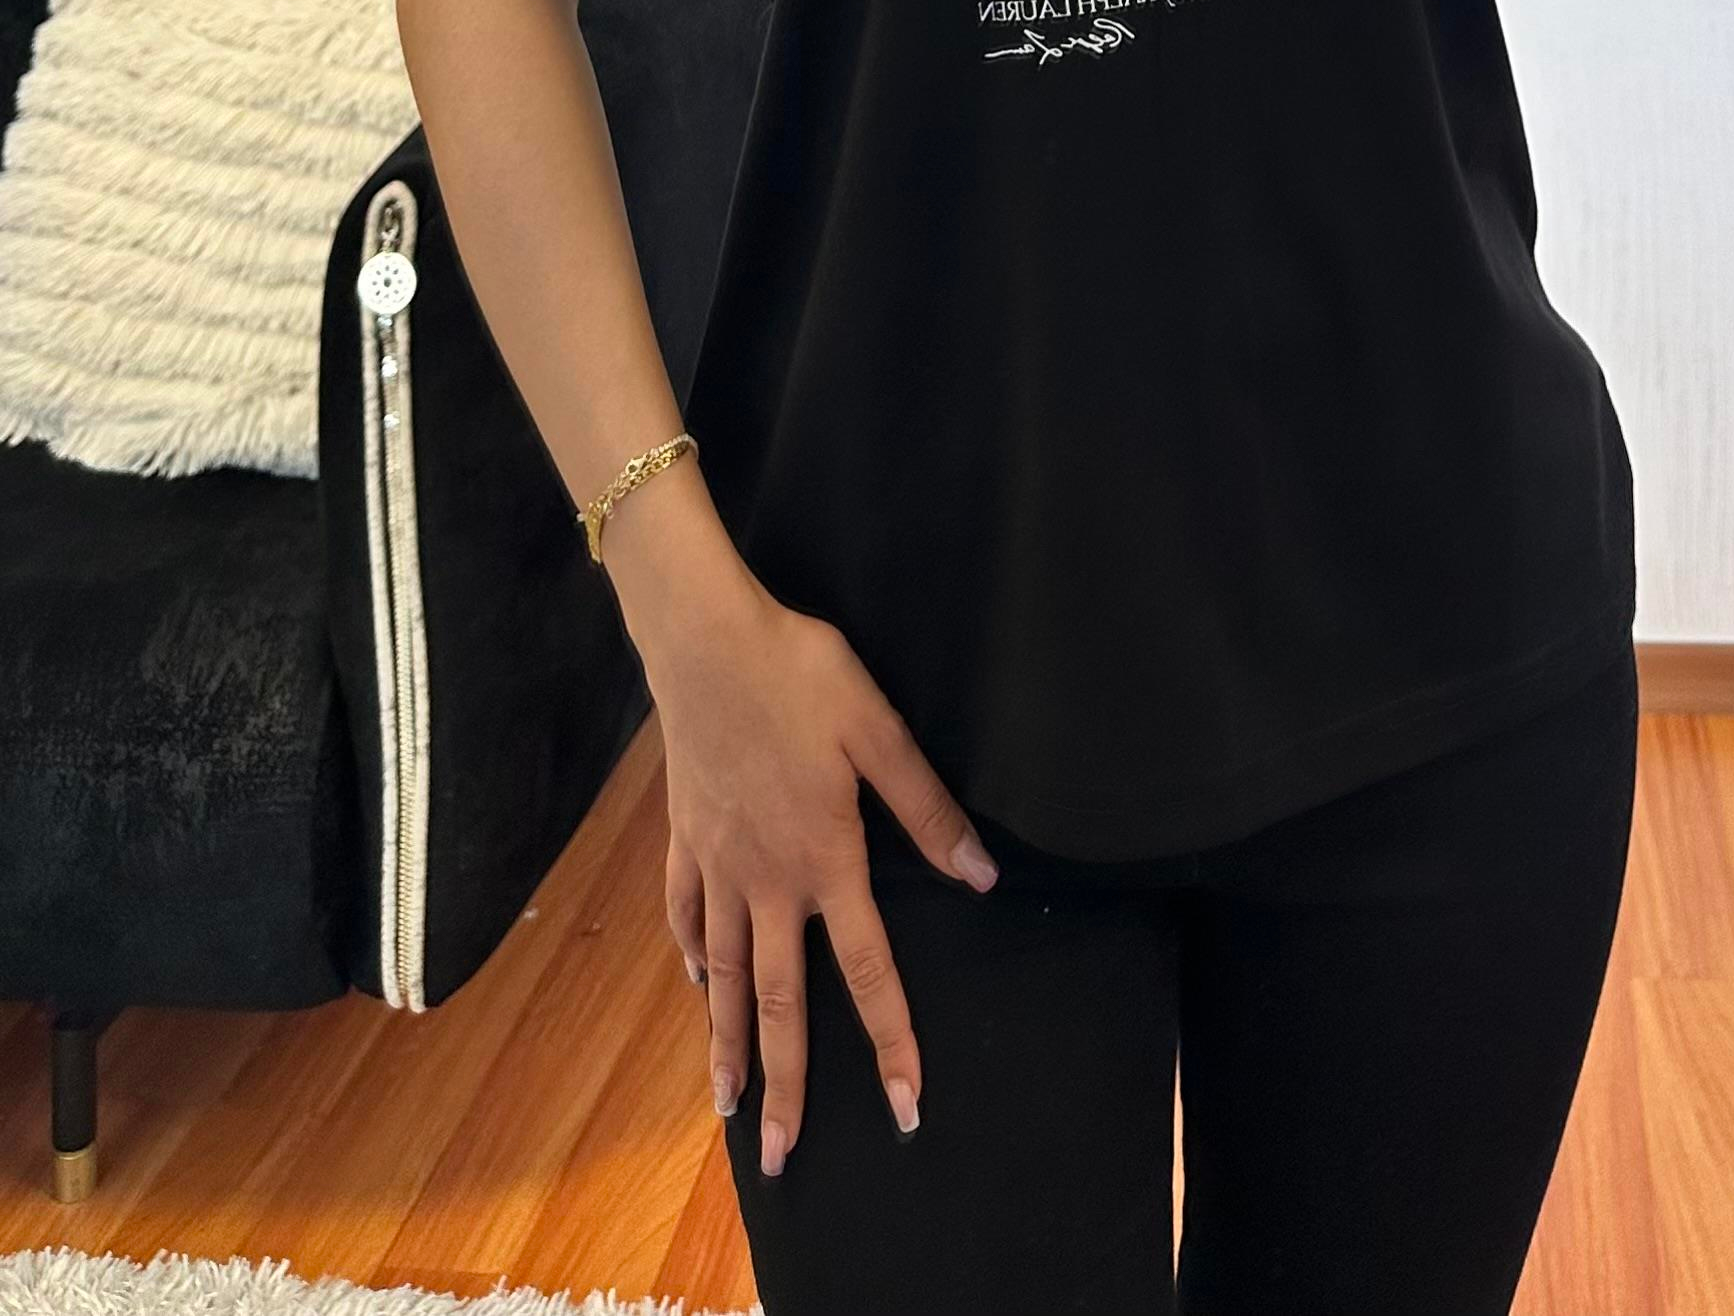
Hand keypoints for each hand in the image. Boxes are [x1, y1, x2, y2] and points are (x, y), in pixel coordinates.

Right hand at [652, 591, 998, 1176]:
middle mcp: (767, 880)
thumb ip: (927, 809)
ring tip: (729, 1105)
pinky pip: (684, 914)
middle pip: (777, 1002)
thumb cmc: (800, 677)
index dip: (889, 1041)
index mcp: (825, 860)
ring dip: (726, 1044)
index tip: (903, 1108)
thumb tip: (981, 877)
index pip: (865, 970)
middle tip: (780, 1160)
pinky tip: (691, 985)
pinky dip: (689, 957)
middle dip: (787, 1085)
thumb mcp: (879, 733)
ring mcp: (718, 863)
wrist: (705, 640)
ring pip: (720, 974)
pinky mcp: (685, 837)